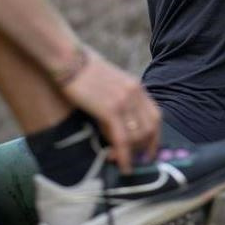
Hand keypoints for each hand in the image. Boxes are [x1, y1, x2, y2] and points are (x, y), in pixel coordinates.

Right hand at [60, 48, 160, 172]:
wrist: (68, 59)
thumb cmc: (82, 69)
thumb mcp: (109, 81)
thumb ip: (118, 97)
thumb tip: (116, 121)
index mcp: (135, 85)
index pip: (155, 116)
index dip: (155, 137)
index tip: (149, 152)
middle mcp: (134, 92)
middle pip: (150, 128)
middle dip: (143, 148)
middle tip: (133, 160)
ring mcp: (124, 100)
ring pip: (137, 136)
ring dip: (130, 153)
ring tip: (116, 159)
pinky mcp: (110, 109)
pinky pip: (123, 139)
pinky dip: (124, 156)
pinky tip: (121, 165)